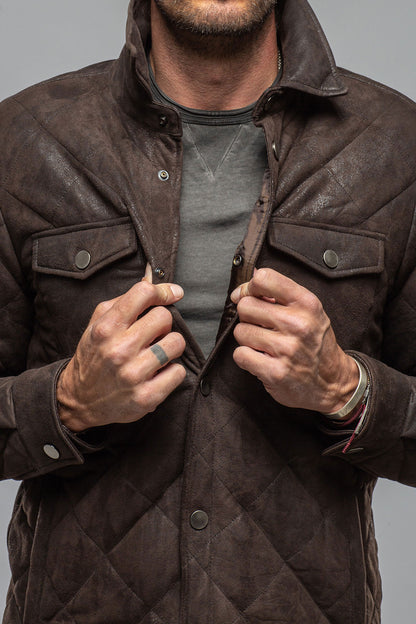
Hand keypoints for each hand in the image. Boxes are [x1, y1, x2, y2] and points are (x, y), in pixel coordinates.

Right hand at [57, 280, 185, 431]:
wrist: (79, 401)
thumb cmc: (93, 357)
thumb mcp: (99, 324)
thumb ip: (126, 301)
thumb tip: (158, 282)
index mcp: (106, 328)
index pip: (143, 293)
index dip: (162, 291)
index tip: (172, 295)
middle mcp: (119, 350)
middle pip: (165, 317)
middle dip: (163, 325)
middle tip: (153, 336)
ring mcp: (133, 375)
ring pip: (176, 343)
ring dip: (170, 348)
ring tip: (157, 355)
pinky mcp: (146, 397)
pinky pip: (178, 372)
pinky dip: (172, 372)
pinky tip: (158, 374)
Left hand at [231, 268, 358, 413]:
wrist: (333, 382)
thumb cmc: (314, 342)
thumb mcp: (307, 311)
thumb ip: (277, 295)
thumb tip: (241, 289)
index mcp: (306, 303)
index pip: (264, 278)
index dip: (251, 288)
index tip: (254, 298)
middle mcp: (298, 324)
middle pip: (245, 306)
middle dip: (249, 317)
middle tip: (264, 328)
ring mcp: (287, 349)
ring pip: (240, 331)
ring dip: (248, 340)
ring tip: (265, 346)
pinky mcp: (275, 372)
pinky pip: (239, 354)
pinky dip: (246, 358)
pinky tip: (262, 359)